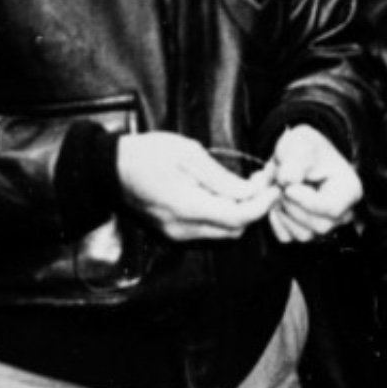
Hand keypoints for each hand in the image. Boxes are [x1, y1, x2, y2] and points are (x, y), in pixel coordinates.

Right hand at [116, 133, 278, 241]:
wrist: (111, 168)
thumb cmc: (148, 154)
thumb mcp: (189, 155)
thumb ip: (222, 178)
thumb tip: (252, 191)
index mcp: (188, 207)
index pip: (238, 217)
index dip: (262, 204)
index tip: (275, 186)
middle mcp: (184, 228)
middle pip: (235, 230)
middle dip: (254, 208)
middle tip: (263, 181)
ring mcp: (177, 234)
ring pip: (223, 232)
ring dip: (240, 213)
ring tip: (247, 185)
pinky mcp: (173, 232)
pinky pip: (209, 230)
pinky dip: (223, 216)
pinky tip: (225, 194)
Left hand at [264, 124, 361, 243]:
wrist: (294, 156)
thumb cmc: (304, 148)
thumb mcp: (300, 142)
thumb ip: (296, 160)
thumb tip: (288, 181)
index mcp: (349, 190)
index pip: (331, 208)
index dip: (305, 200)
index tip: (287, 186)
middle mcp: (342, 213)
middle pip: (318, 225)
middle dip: (292, 205)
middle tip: (278, 183)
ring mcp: (325, 226)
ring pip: (303, 235)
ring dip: (282, 211)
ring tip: (277, 188)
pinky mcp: (306, 233)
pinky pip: (287, 237)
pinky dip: (276, 219)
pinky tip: (276, 200)